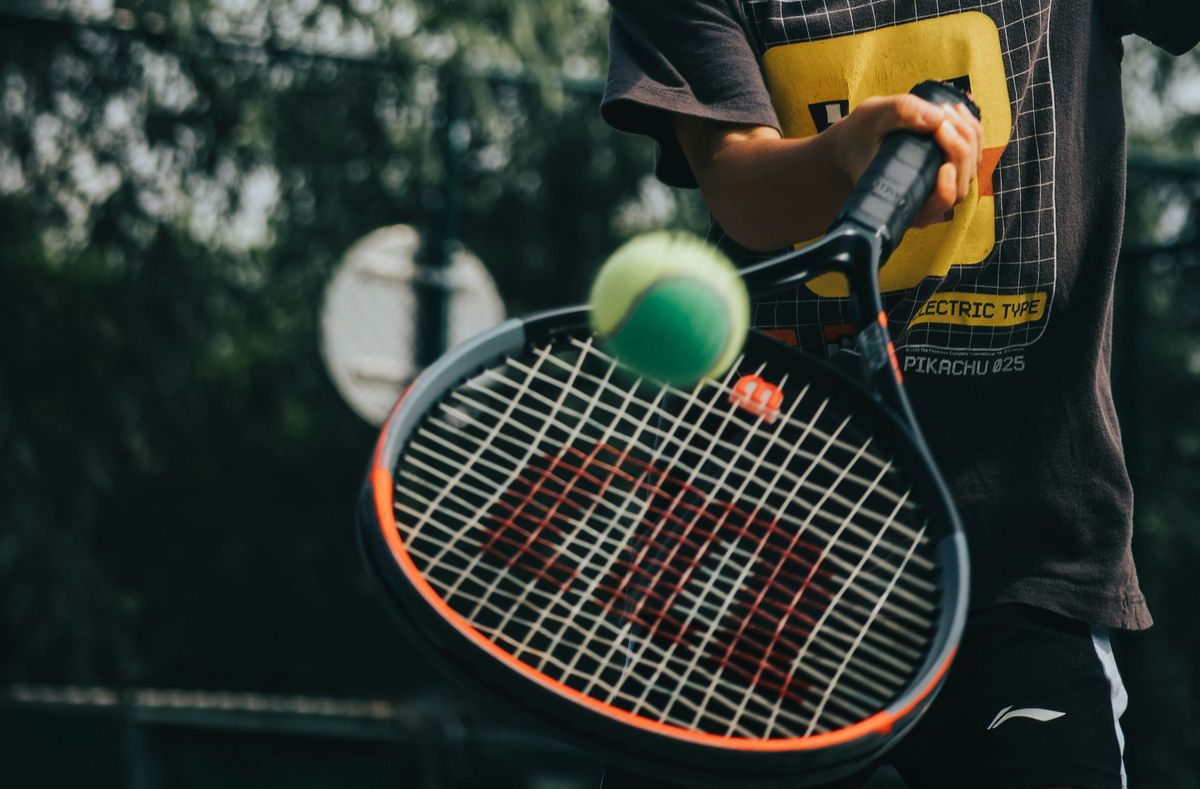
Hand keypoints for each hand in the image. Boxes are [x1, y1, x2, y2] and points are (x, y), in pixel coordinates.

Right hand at [829, 93, 983, 226]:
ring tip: (946, 108)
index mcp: (905, 203)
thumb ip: (900, 113)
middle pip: (961, 183)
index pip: (938, 205)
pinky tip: (955, 110)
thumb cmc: (860, 136)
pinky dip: (970, 130)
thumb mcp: (871, 118)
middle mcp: (926, 200)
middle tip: (941, 115)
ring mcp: (941, 184)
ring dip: (967, 134)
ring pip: (971, 167)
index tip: (944, 166)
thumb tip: (937, 117)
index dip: (946, 190)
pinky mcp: (950, 168)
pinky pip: (972, 153)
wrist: (855, 141)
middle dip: (959, 146)